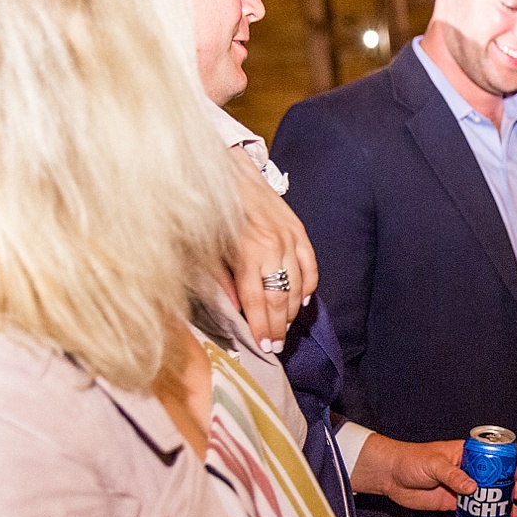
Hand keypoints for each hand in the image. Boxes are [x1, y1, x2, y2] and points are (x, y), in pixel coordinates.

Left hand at [224, 148, 318, 352]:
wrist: (230, 168)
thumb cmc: (212, 208)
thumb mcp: (206, 246)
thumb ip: (221, 279)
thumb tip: (235, 309)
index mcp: (247, 251)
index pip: (257, 300)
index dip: (262, 326)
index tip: (266, 347)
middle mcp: (273, 246)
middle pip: (280, 297)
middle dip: (279, 326)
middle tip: (278, 347)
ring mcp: (289, 238)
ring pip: (297, 285)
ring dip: (292, 310)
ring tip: (286, 328)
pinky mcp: (299, 230)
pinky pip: (310, 265)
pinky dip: (308, 285)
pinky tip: (302, 300)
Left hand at [352, 434, 516, 516]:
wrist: (390, 476)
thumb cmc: (410, 460)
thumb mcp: (434, 463)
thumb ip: (454, 475)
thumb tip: (472, 488)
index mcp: (467, 454)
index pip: (497, 458)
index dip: (512, 468)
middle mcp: (469, 470)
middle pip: (499, 481)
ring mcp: (463, 488)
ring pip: (491, 498)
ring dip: (506, 508)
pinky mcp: (454, 503)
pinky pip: (475, 510)